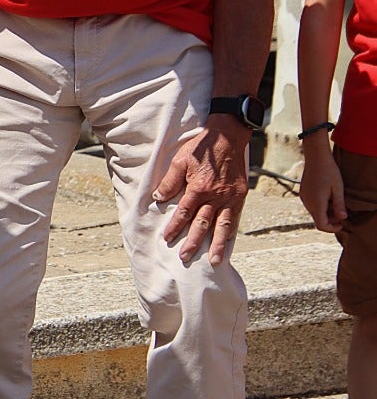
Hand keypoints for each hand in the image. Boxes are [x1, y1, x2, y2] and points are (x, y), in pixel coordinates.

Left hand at [153, 118, 250, 265]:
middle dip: (193, 242)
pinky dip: (230, 233)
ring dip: (216, 245)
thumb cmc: (202, 148)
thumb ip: (170, 180)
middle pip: (202, 224)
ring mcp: (229, 198)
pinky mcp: (240, 197)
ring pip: (221, 226)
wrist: (228, 137)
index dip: (175, 226)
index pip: (184, 212)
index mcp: (199, 187)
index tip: (168, 238)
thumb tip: (159, 197)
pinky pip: (235, 218)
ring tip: (213, 261)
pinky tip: (227, 244)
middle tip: (185, 257)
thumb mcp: (181, 160)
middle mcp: (215, 196)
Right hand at [299, 141, 347, 231]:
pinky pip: (311, 205)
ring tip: (335, 202)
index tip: (341, 224)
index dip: (332, 228)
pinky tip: (327, 197)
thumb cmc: (329, 171)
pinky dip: (320, 206)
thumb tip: (343, 218)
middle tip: (341, 211)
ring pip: (314, 213)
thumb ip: (339, 205)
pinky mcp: (303, 193)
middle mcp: (308, 203)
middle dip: (330, 220)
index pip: (321, 225)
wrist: (316, 157)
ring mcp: (304, 198)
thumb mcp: (338, 188)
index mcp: (316, 203)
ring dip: (325, 212)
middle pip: (318, 220)